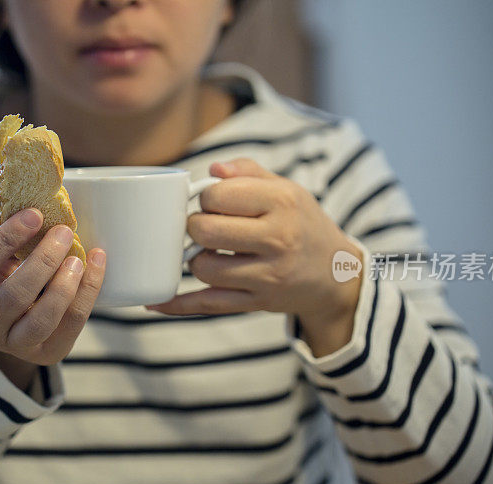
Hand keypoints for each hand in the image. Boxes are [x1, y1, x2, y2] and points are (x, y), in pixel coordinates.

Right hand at [0, 209, 105, 387]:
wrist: (7, 323)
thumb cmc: (1, 275)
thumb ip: (10, 238)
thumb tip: (46, 200)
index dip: (7, 238)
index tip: (35, 215)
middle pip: (14, 295)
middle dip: (44, 261)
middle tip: (63, 232)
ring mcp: (13, 344)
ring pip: (43, 318)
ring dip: (65, 284)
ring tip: (78, 258)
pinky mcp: (46, 353)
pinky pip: (70, 324)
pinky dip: (88, 292)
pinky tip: (95, 264)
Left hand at [147, 159, 362, 355]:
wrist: (337, 275)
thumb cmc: (302, 224)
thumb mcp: (287, 189)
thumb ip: (247, 172)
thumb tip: (212, 170)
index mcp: (282, 202)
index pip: (218, 196)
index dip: (205, 198)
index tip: (213, 204)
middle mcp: (278, 239)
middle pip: (205, 231)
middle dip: (193, 227)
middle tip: (204, 228)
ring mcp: (268, 276)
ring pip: (204, 268)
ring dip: (195, 259)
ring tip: (208, 252)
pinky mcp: (258, 304)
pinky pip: (209, 305)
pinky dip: (178, 305)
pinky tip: (155, 301)